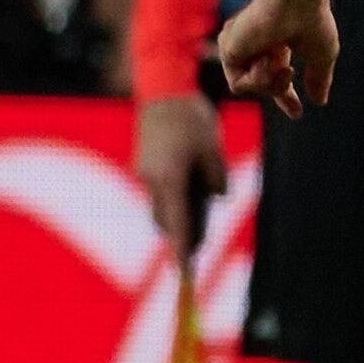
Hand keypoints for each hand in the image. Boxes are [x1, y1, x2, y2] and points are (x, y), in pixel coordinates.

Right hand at [135, 95, 228, 250]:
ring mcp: (145, 172)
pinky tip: (192, 202)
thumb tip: (217, 197)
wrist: (163, 89)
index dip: (181, 250)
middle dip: (181, 235)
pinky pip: (159, 192)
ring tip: (198, 230)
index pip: (176, 223)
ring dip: (177, 219)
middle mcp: (152, 180)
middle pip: (166, 219)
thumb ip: (216, 176)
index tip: (185, 273)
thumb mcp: (212, 148)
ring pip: (161, 206)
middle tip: (199, 250)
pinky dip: (173, 201)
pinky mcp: (145, 165)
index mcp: (168, 178)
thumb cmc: (191, 117)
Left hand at [215, 0, 338, 119]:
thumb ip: (319, 79)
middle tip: (295, 98)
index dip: (286, 95)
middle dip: (278, 91)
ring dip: (271, 84)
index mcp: (277, 43)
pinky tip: (266, 59)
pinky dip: (257, 80)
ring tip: (284, 66)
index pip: (276, 75)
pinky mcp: (228, 50)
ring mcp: (240, 47)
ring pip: (251, 87)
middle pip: (261, 83)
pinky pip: (239, 85)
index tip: (297, 112)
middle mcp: (256, 44)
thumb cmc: (311, 20)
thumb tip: (320, 101)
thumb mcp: (322, 55)